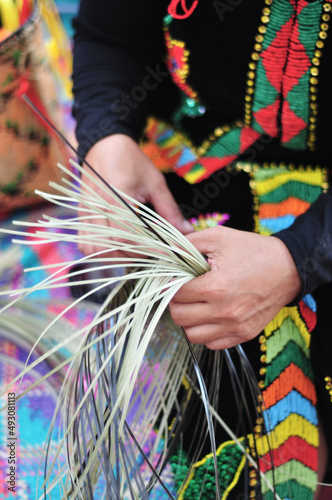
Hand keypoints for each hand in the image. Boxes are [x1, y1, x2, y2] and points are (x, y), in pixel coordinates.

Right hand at [77, 134, 191, 257]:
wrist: (105, 145)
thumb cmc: (132, 162)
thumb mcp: (156, 183)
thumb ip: (170, 210)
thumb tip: (187, 232)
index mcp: (117, 196)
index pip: (125, 235)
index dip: (144, 249)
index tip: (161, 252)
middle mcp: (98, 207)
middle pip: (108, 247)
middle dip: (130, 256)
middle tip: (148, 251)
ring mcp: (86, 212)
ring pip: (94, 250)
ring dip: (113, 256)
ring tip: (132, 250)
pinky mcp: (81, 215)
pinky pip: (84, 244)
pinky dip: (98, 252)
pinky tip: (115, 246)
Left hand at [169, 226, 301, 349]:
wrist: (289, 268)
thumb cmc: (254, 251)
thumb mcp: (218, 237)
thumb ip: (186, 243)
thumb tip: (162, 249)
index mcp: (215, 287)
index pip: (175, 294)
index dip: (170, 285)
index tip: (175, 279)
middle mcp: (224, 311)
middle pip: (179, 317)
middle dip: (176, 302)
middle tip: (184, 291)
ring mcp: (235, 326)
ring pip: (192, 335)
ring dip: (189, 320)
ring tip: (197, 304)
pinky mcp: (244, 334)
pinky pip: (212, 344)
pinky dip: (206, 332)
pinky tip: (211, 315)